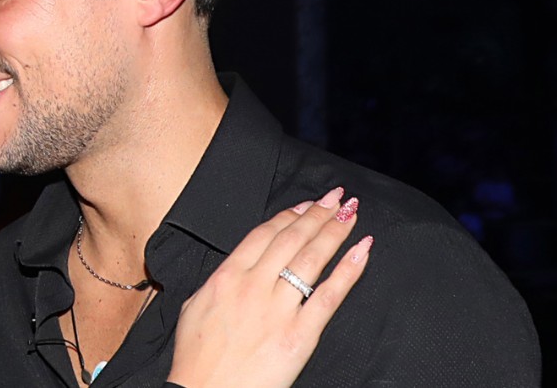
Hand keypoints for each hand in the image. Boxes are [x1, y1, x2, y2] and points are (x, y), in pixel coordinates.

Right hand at [167, 187, 371, 387]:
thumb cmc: (196, 359)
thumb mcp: (195, 307)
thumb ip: (217, 283)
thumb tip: (234, 269)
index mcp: (226, 276)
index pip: (264, 234)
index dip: (291, 215)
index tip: (308, 205)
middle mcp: (253, 286)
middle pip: (292, 239)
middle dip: (318, 214)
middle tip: (337, 198)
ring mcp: (278, 309)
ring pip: (312, 259)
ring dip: (335, 231)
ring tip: (351, 214)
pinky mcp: (299, 335)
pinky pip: (329, 296)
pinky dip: (348, 270)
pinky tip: (361, 251)